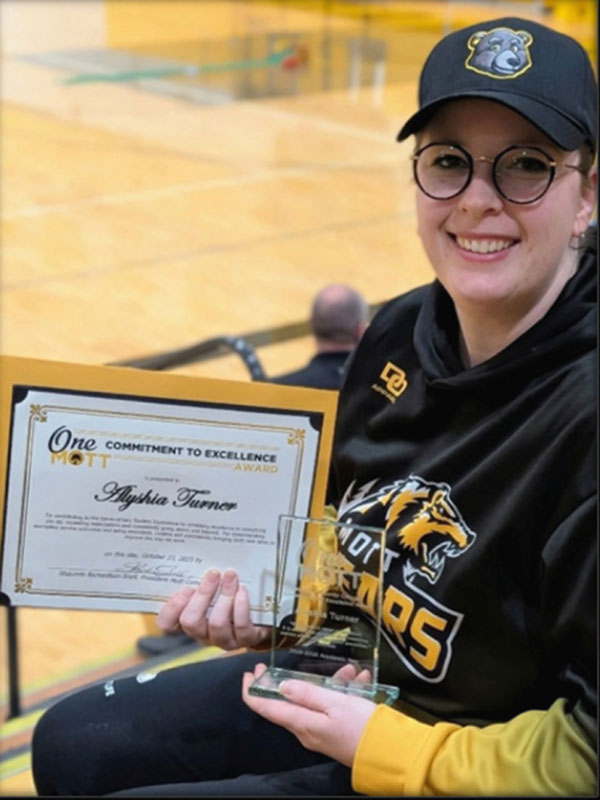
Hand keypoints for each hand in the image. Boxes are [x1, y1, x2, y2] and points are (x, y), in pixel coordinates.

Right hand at [157, 569, 268, 649]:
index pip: (167, 623)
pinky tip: (243, 590)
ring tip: (231, 577)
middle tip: (213, 574)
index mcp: (190, 620)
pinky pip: (240, 626)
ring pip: (216, 624)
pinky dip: (241, 606)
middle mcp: (203, 633)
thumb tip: (200, 555)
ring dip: (224, 597)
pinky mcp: (245, 640)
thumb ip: (202, 581)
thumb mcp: (213, 589)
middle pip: (191, 621)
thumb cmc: (231, 598)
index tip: (186, 587)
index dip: (172, 607)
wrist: (262, 617)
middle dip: (202, 595)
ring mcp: (224, 639)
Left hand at [242, 663, 376, 766]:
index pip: (266, 708)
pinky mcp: (335, 730)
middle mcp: (306, 729)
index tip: (250, 672)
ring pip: (314, 699)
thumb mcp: (334, 703)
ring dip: (327, 682)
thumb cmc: (361, 727)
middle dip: (289, 680)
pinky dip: (343, 691)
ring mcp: (320, 731)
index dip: (253, 690)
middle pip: (287, 702)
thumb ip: (307, 693)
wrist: (388, 754)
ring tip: (349, 671)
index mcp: (301, 723)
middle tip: (286, 664)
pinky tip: (360, 681)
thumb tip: (282, 686)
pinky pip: (331, 706)